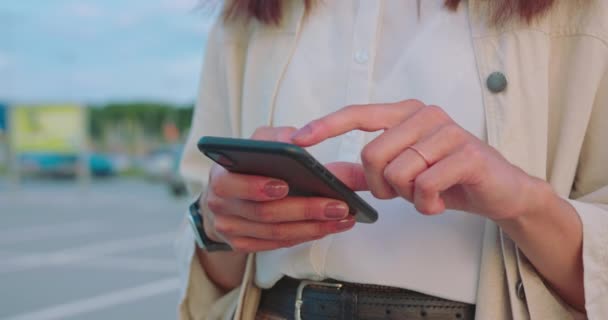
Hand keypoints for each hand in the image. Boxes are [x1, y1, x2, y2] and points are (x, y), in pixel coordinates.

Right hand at [200, 126, 358, 252]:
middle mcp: (220, 206)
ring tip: (341, 217)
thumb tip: (294, 139)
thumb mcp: (258, 143)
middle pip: (263, 213)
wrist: (229, 196)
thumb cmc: (249, 166)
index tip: (285, 185)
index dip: (256, 186)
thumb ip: (275, 137)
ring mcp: (230, 229)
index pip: (231, 184)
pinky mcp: (243, 245)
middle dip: (304, 209)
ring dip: (312, 226)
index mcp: (220, 176)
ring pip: (275, 232)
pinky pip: (278, 244)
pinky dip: (304, 236)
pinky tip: (327, 227)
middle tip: (336, 205)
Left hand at [291, 100, 545, 220]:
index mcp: (405, 114)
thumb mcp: (402, 174)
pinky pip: (424, 186)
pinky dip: (427, 205)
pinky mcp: (466, 153)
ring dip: (407, 196)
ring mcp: (446, 131)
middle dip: (380, 185)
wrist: (499, 190)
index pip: (358, 114)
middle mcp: (424, 115)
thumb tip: (327, 175)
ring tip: (427, 194)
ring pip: (397, 173)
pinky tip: (439, 202)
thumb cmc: (447, 177)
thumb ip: (365, 173)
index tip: (298, 139)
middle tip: (402, 192)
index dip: (326, 126)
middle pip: (371, 154)